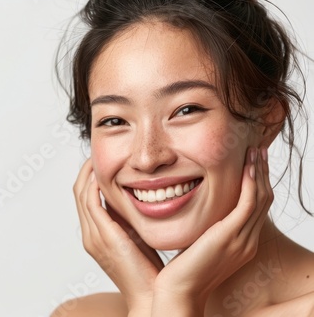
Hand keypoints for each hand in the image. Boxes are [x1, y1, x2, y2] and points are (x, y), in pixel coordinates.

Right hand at [73, 158, 163, 312]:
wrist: (150, 296)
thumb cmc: (148, 271)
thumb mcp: (137, 238)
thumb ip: (130, 220)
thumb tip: (137, 199)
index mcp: (96, 234)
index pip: (86, 197)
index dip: (91, 176)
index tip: (103, 161)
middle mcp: (90, 234)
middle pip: (79, 192)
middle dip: (87, 170)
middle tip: (98, 153)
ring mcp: (94, 236)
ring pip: (82, 194)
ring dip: (89, 173)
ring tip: (99, 157)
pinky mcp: (103, 237)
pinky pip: (91, 204)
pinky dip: (94, 186)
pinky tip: (102, 173)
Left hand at [151, 147, 273, 314]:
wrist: (180, 291)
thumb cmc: (184, 271)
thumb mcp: (201, 245)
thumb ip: (208, 230)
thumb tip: (202, 214)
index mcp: (242, 243)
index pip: (256, 207)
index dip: (257, 183)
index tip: (252, 163)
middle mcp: (247, 241)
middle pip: (263, 200)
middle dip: (262, 173)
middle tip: (259, 150)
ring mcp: (241, 240)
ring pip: (259, 199)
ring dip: (259, 172)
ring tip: (256, 151)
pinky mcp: (230, 236)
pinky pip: (247, 204)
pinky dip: (251, 184)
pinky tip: (248, 167)